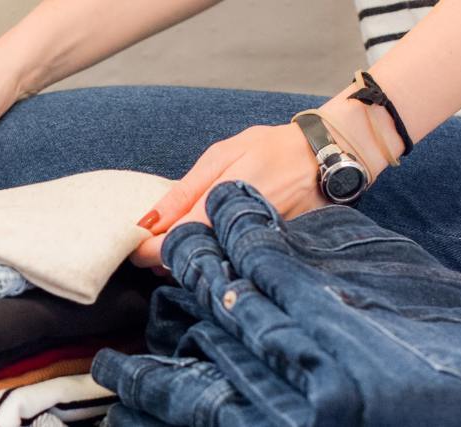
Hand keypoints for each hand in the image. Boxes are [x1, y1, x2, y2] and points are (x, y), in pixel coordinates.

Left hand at [129, 124, 329, 267]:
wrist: (326, 157)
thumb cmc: (271, 149)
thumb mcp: (220, 157)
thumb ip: (183, 192)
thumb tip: (148, 221)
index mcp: (218, 208)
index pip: (169, 246)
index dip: (144, 251)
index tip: (134, 244)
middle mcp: (236, 235)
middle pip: (186, 265)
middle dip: (163, 258)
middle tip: (156, 240)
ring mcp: (252, 248)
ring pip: (208, 269)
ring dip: (188, 260)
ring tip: (182, 238)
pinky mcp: (266, 254)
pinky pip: (231, 265)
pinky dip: (214, 258)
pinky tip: (210, 243)